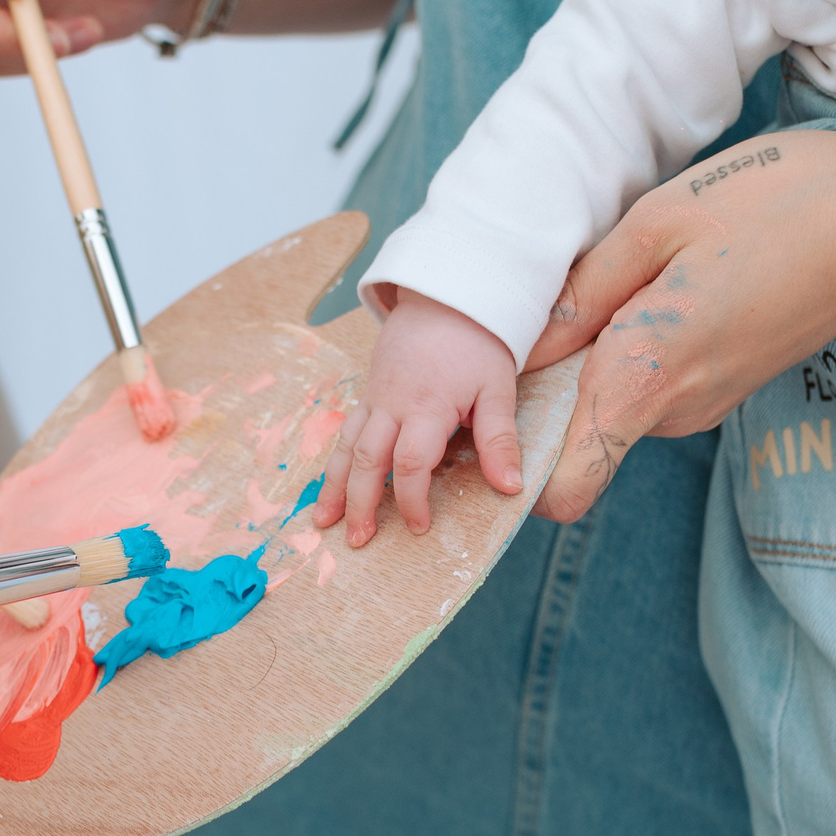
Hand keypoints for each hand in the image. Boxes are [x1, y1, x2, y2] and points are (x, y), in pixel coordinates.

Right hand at [313, 290, 527, 545]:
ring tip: (323, 522)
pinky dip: (333, 461)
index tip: (421, 527)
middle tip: (359, 541)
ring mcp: (374, 399)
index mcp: (426, 407)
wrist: (446, 294)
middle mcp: (391, 405)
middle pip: (365, 460)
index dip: (412, 499)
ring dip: (333, 487)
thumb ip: (500, 439)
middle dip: (359, 503)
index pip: (409, 463)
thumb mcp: (497, 388)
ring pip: (345, 447)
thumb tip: (511, 487)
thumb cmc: (477, 343)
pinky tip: (329, 485)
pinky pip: (344, 431)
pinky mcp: (368, 393)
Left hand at [517, 131, 835, 521]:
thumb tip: (517, 347)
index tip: (486, 418)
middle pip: (572, 437)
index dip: (510, 469)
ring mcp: (703, 405)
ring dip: (591, 359)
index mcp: (643, 379)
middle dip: (543, 388)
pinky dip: (630, 351)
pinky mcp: (723, 387)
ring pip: (611, 405)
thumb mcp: (659, 223)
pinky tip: (652, 288)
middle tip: (542, 308)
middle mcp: (673, 412)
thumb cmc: (778, 203)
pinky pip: (648, 386)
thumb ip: (581, 293)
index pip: (558, 490)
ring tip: (612, 279)